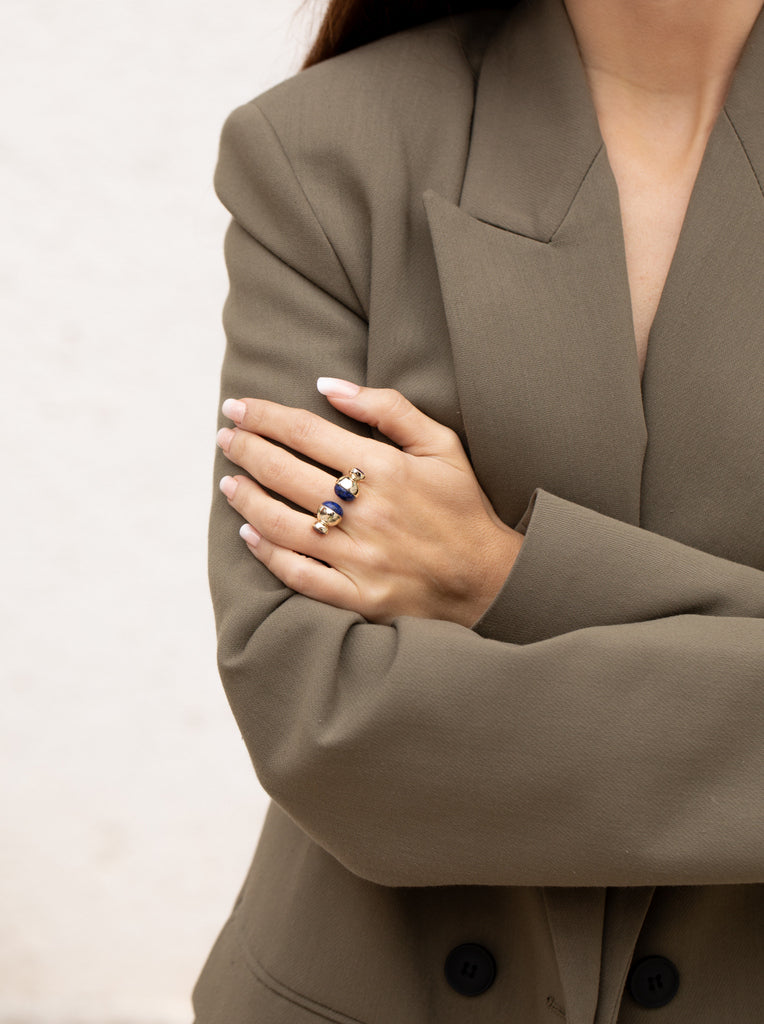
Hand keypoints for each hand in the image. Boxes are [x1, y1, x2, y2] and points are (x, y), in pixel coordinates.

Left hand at [215, 378, 523, 626]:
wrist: (489, 580)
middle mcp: (367, 513)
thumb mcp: (440, 445)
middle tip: (225, 437)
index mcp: (386, 469)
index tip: (238, 407)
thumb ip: (388, 408)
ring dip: (246, 497)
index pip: (305, 432)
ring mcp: (359, 558)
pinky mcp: (356, 595)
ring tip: (228, 481)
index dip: (263, 416)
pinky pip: (297, 573)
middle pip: (283, 472)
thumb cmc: (461, 507)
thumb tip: (329, 385)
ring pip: (280, 523)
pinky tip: (248, 533)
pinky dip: (266, 552)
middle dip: (245, 449)